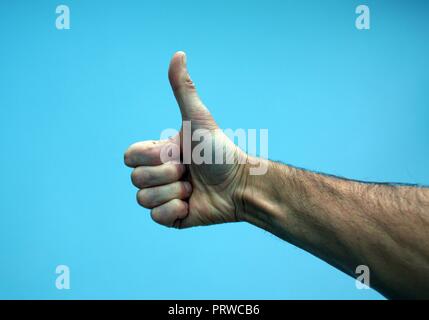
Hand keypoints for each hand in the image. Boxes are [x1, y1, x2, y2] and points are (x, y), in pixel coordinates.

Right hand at [124, 52, 248, 227]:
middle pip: (136, 179)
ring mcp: (163, 197)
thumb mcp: (198, 118)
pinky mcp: (171, 218)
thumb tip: (178, 53)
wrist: (240, 184)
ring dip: (174, 192)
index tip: (178, 153)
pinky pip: (156, 218)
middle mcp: (157, 175)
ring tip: (193, 188)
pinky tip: (192, 203)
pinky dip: (176, 210)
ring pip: (143, 200)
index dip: (153, 157)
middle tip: (189, 171)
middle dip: (167, 175)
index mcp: (157, 154)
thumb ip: (183, 89)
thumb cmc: (220, 150)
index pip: (130, 157)